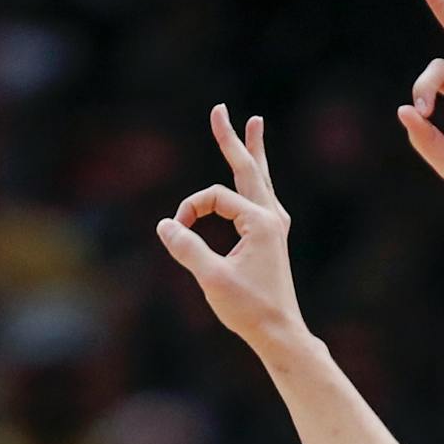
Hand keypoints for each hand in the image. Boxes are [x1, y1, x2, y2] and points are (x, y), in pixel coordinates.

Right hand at [157, 104, 306, 354]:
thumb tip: (164, 225)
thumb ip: (187, 248)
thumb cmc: (249, 309)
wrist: (279, 333)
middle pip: (248, 168)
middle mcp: (272, 217)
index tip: (175, 232)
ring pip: (260, 179)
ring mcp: (275, 227)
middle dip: (231, 140)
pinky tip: (256, 179)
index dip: (189, 210)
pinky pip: (262, 198)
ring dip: (253, 153)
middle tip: (220, 110)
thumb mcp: (212, 278)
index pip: (215, 197)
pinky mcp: (273, 239)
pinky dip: (254, 182)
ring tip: (254, 125)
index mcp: (261, 221)